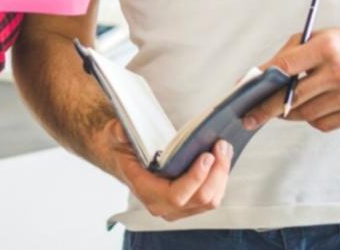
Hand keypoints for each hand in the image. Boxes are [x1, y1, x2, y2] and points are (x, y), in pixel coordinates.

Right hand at [99, 119, 232, 220]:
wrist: (125, 159)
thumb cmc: (123, 148)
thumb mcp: (115, 135)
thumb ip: (118, 132)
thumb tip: (123, 130)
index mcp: (145, 190)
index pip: (176, 195)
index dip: (195, 178)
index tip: (207, 155)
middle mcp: (162, 205)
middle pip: (200, 198)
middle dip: (217, 172)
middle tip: (222, 146)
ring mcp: (177, 208)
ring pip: (210, 200)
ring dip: (222, 175)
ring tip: (224, 149)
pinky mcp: (189, 204)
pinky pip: (212, 198)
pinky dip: (220, 179)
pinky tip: (221, 159)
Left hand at [243, 27, 339, 132]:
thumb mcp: (316, 38)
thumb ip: (287, 56)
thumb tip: (256, 78)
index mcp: (327, 47)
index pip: (287, 66)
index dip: (264, 80)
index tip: (246, 94)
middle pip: (294, 97)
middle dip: (267, 108)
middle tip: (250, 117)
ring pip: (306, 114)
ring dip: (288, 113)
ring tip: (279, 109)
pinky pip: (322, 123)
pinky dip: (311, 118)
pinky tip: (311, 107)